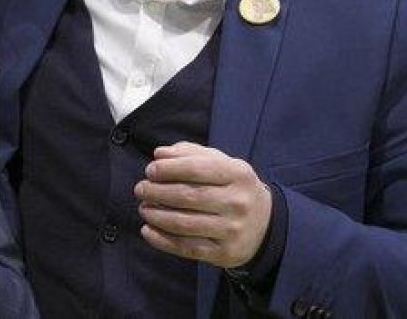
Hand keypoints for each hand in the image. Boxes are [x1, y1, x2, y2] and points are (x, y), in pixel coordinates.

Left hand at [135, 142, 271, 268]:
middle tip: (140, 189)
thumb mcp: (222, 164)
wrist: (266, 227)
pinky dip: (162, 240)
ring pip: (184, 224)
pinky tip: (147, 231)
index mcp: (238, 174)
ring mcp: (232, 230)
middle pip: (188, 196)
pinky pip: (186, 248)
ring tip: (143, 208)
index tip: (150, 170)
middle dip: (157, 192)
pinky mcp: (224, 253)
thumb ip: (191, 154)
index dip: (168, 169)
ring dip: (156, 216)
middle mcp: (237, 202)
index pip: (196, 168)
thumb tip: (160, 154)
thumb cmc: (234, 188)